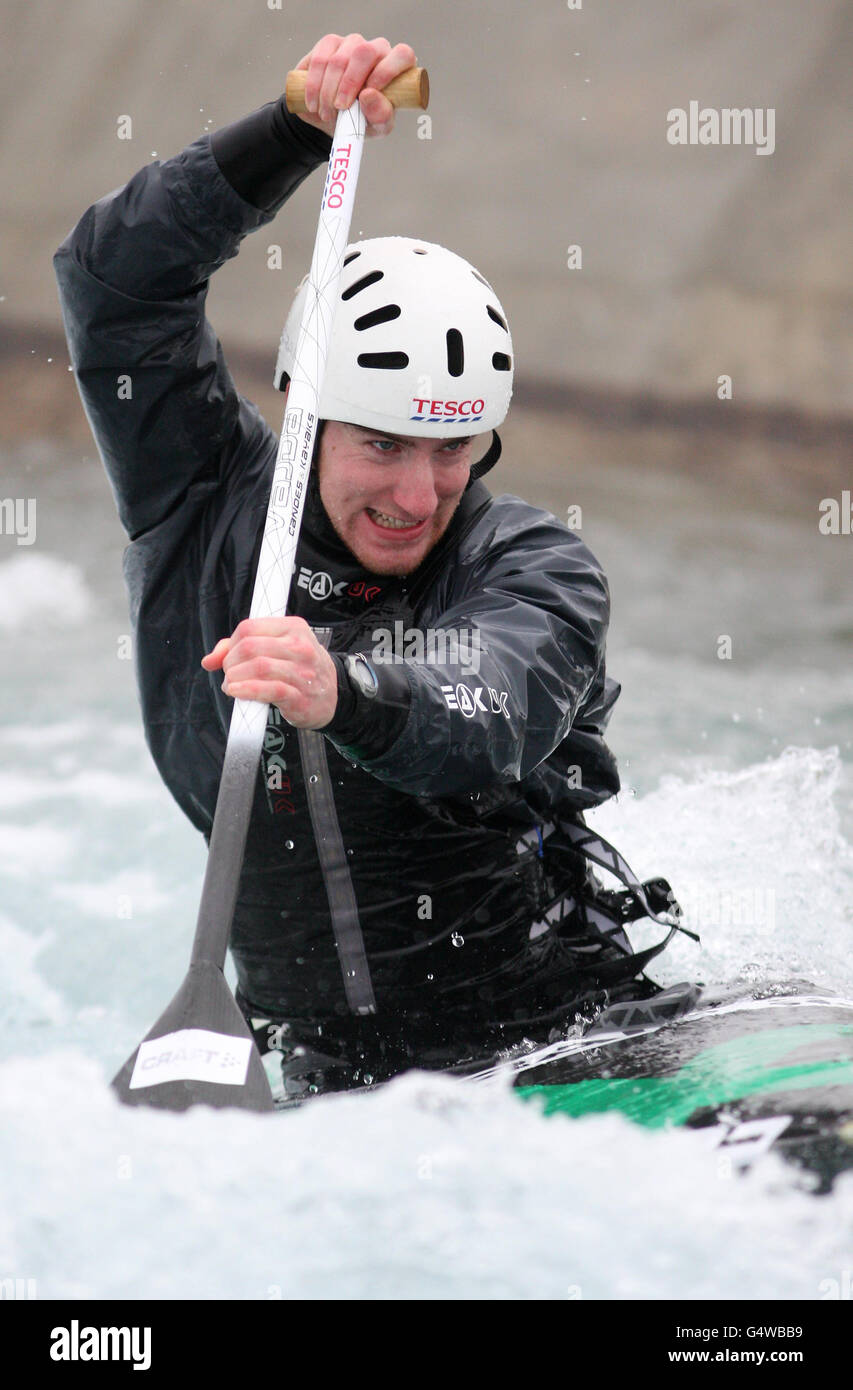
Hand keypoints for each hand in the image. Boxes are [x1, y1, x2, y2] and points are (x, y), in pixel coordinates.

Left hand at [202, 617, 337, 728]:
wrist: (334, 697)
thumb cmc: (301, 670)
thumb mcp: (279, 648)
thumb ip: (242, 648)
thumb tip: (209, 660)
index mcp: (293, 628)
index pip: (249, 628)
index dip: (230, 644)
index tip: (228, 658)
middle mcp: (300, 647)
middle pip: (250, 647)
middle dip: (230, 662)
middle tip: (229, 674)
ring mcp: (302, 672)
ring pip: (257, 667)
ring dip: (235, 678)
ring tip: (232, 686)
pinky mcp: (299, 696)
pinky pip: (268, 690)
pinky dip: (246, 690)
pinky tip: (237, 692)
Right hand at [292, 32, 416, 137]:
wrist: (332, 120)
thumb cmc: (363, 121)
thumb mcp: (376, 127)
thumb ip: (380, 116)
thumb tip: (368, 96)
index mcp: (395, 67)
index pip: (402, 55)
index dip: (386, 72)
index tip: (367, 95)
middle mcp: (376, 50)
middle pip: (365, 52)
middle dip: (350, 83)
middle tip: (340, 108)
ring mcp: (352, 43)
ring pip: (339, 59)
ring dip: (329, 91)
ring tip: (327, 113)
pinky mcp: (329, 44)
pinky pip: (320, 59)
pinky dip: (314, 86)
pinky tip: (314, 103)